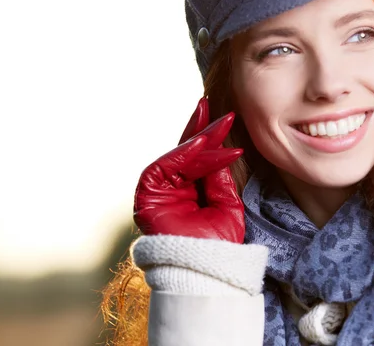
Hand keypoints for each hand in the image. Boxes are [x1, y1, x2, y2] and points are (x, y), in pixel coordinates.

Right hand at [133, 98, 244, 242]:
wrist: (209, 270)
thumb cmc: (219, 243)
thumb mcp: (225, 204)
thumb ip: (218, 177)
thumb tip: (217, 147)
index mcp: (190, 191)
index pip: (199, 159)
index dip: (210, 138)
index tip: (225, 118)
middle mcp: (172, 188)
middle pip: (185, 151)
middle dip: (200, 127)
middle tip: (212, 103)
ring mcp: (159, 191)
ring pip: (178, 155)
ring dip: (200, 138)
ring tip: (221, 124)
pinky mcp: (148, 194)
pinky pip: (165, 166)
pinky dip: (183, 153)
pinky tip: (202, 141)